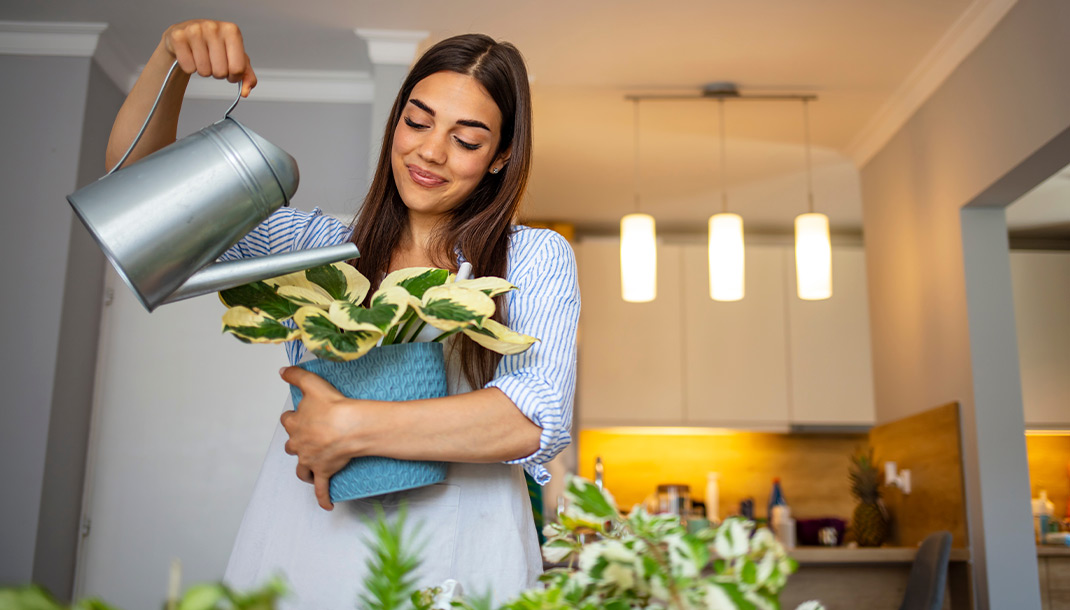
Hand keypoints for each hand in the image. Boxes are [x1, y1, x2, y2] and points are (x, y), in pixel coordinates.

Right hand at [161, 20, 256, 96]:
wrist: (187, 36)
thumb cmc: (215, 48)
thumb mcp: (235, 58)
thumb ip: (247, 76)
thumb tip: (246, 92)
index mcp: (232, 31)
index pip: (238, 69)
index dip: (234, 76)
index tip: (229, 70)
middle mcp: (213, 27)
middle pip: (221, 72)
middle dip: (217, 73)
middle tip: (213, 63)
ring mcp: (194, 30)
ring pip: (204, 71)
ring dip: (203, 71)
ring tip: (201, 59)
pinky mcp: (177, 37)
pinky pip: (188, 68)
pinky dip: (189, 68)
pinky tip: (190, 56)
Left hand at [279, 366, 363, 509]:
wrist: (350, 426)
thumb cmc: (333, 406)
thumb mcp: (312, 384)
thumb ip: (296, 375)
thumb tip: (282, 370)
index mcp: (295, 424)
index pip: (287, 421)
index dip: (293, 418)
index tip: (300, 415)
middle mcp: (299, 444)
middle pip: (291, 445)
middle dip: (297, 442)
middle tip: (309, 438)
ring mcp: (310, 460)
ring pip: (301, 468)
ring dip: (304, 468)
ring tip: (309, 468)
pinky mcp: (324, 472)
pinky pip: (321, 489)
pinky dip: (323, 498)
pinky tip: (326, 506)